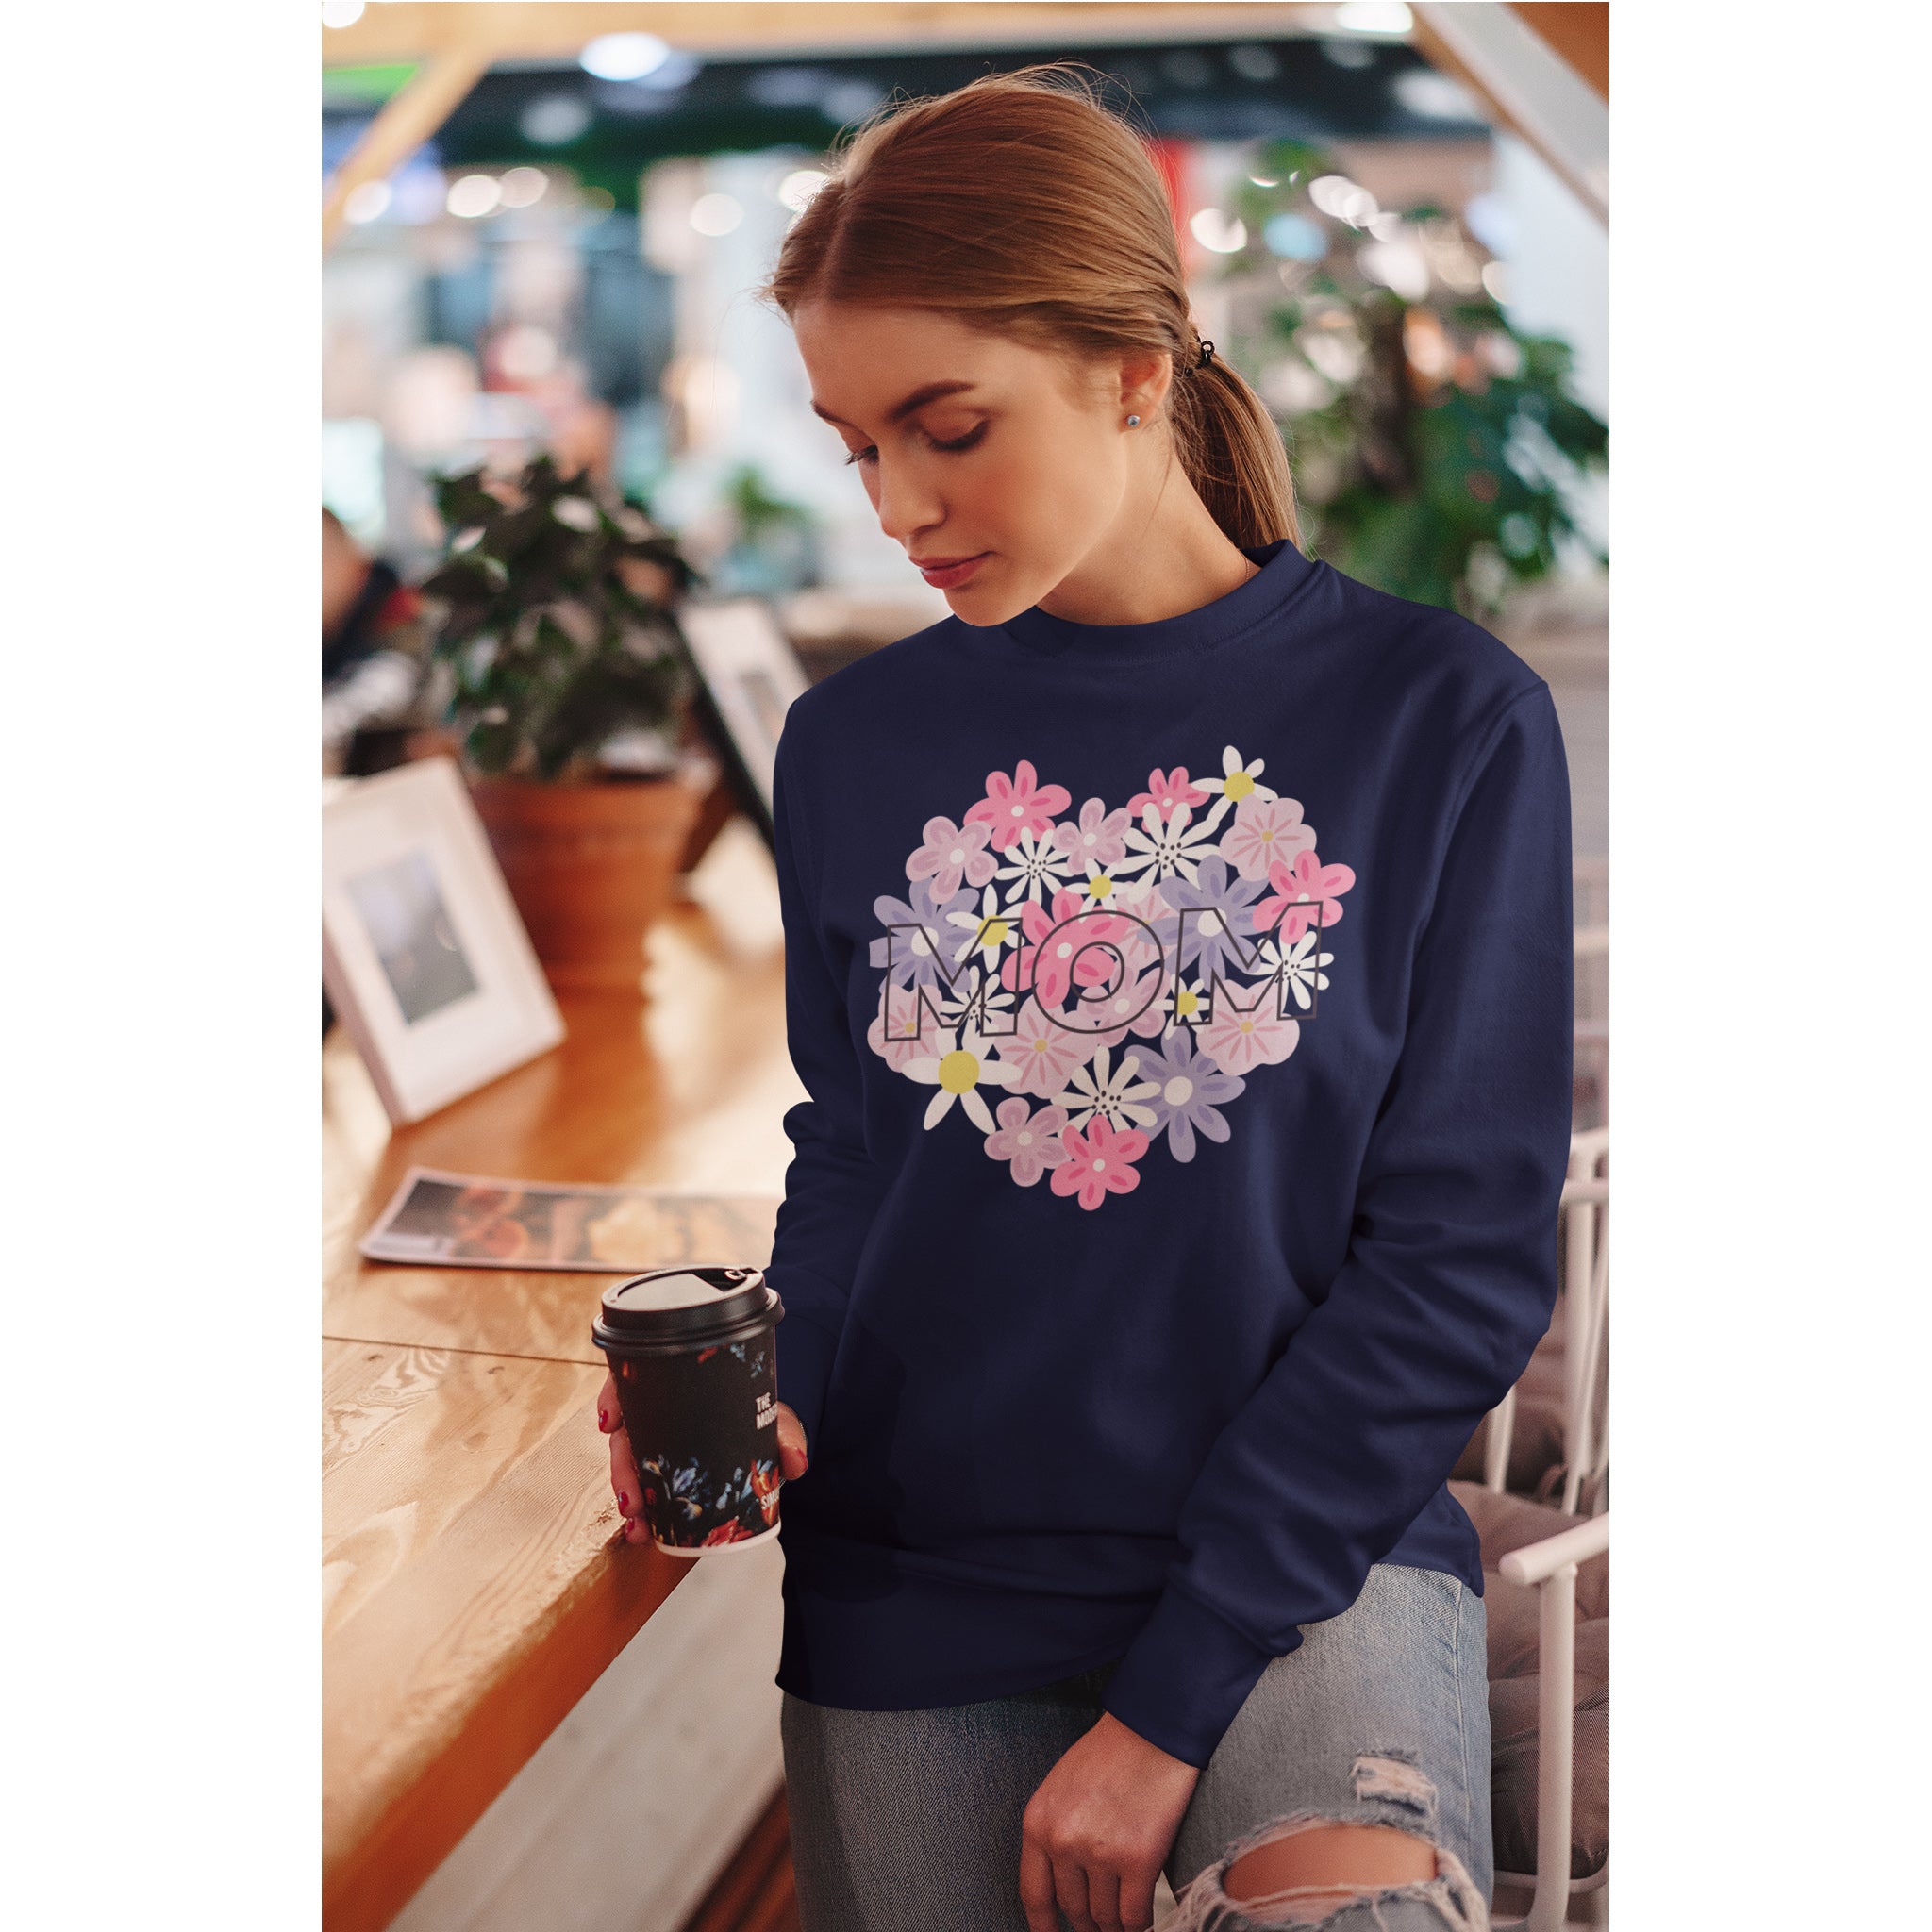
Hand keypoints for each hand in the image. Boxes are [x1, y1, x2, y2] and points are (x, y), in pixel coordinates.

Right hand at [595, 1372, 808, 1545]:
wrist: (770, 1431)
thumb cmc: (763, 1415)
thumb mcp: (777, 1420)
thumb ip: (787, 1436)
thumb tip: (796, 1463)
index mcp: (682, 1380)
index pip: (635, 1376)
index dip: (614, 1396)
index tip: (609, 1422)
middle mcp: (662, 1405)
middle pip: (627, 1428)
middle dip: (622, 1466)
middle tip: (631, 1499)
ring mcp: (657, 1434)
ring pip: (628, 1458)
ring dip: (627, 1491)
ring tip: (635, 1522)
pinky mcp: (662, 1462)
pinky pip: (640, 1478)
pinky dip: (636, 1499)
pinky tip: (637, 1521)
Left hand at [1019, 1712, 1199, 1931]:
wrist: (1151, 1730)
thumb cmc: (1110, 1753)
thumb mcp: (1061, 1788)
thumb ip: (1055, 1832)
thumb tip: (1063, 1882)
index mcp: (1038, 1822)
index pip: (1034, 1894)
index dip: (1043, 1928)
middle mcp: (1064, 1842)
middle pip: (1072, 1909)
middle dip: (1086, 1924)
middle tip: (1097, 1927)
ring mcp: (1101, 1853)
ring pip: (1104, 1917)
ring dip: (1114, 1927)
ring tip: (1121, 1925)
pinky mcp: (1139, 1860)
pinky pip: (1133, 1914)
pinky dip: (1138, 1923)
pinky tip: (1142, 1919)